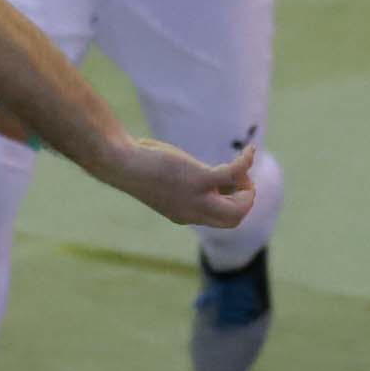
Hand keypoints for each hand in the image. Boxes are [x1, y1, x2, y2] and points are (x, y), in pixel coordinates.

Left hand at [106, 138, 260, 230]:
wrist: (120, 164)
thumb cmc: (136, 164)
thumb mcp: (163, 180)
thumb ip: (182, 183)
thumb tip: (193, 169)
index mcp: (185, 214)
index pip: (220, 220)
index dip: (231, 202)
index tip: (226, 183)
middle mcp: (193, 212)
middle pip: (235, 219)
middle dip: (245, 200)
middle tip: (239, 180)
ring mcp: (197, 198)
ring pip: (239, 208)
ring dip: (247, 188)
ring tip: (241, 169)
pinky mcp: (198, 179)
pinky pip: (233, 174)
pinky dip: (245, 162)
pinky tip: (249, 150)